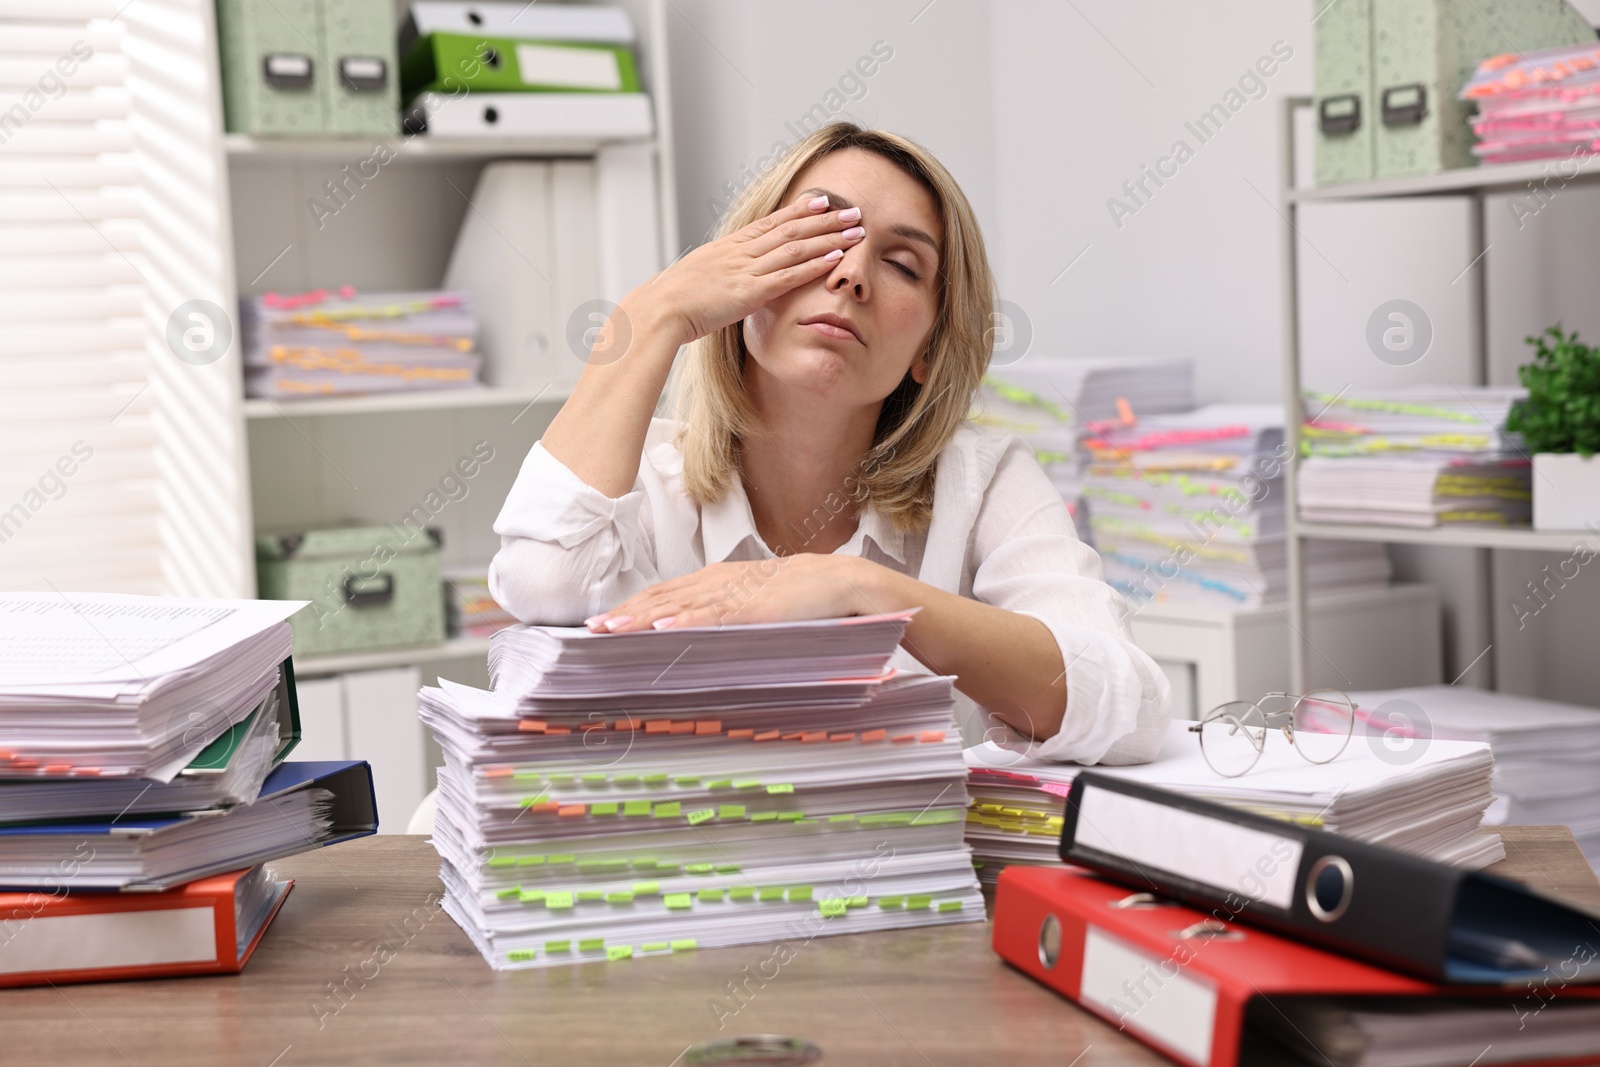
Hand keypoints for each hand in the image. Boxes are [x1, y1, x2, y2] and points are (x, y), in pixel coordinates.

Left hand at [585, 555, 872, 631]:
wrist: (840, 583)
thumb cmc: (800, 598)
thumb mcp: (752, 605)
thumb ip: (723, 615)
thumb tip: (692, 635)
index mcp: (716, 580)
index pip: (665, 594)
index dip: (632, 607)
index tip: (604, 622)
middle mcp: (718, 581)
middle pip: (662, 597)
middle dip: (625, 613)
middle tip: (592, 628)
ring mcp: (735, 592)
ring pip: (679, 604)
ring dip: (642, 617)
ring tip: (612, 628)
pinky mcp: (753, 606)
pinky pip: (713, 614)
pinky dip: (685, 621)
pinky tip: (663, 628)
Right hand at [623, 194, 865, 349]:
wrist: (659, 309)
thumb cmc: (673, 301)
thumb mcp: (697, 279)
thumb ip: (718, 275)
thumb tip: (725, 279)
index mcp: (729, 248)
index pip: (771, 223)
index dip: (799, 211)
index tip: (821, 201)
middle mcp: (741, 253)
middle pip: (790, 229)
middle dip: (825, 219)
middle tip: (853, 210)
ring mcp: (746, 270)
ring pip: (795, 247)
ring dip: (829, 237)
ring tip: (856, 231)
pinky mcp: (750, 292)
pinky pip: (789, 275)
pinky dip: (814, 264)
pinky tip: (836, 258)